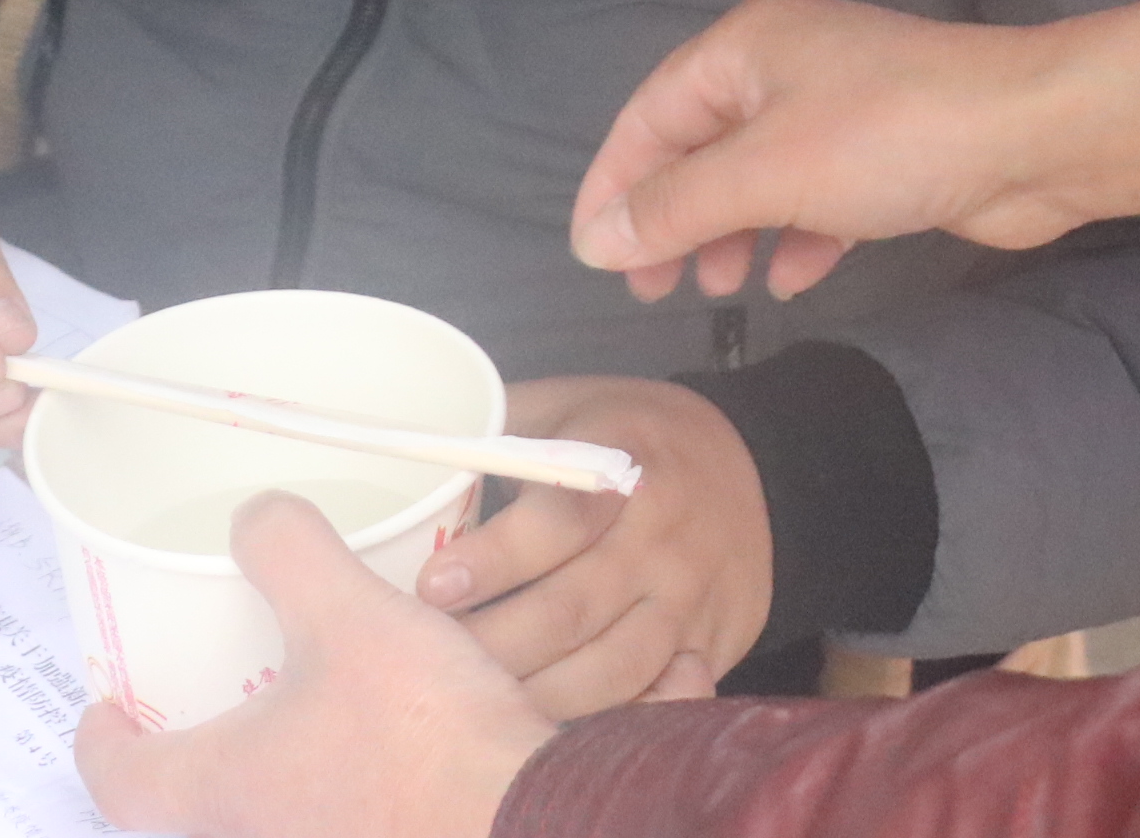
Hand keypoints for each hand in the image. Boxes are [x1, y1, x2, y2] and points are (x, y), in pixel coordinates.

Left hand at [77, 492, 556, 837]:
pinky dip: (336, 768)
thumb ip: (289, 551)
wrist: (522, 816)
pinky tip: (382, 722)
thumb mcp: (348, 612)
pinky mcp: (388, 836)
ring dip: (270, 753)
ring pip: (267, 803)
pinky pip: (336, 808)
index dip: (102, 742)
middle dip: (192, 740)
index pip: (122, 783)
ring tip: (297, 687)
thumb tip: (254, 516)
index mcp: (225, 786)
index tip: (104, 708)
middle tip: (204, 682)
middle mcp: (263, 833)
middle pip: (193, 798)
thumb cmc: (421, 736)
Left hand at [422, 377, 761, 717]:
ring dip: (534, 695)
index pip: (560, 519)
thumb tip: (397, 462)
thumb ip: (492, 435)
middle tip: (424, 665)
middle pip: (573, 610)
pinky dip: (601, 722)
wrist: (743, 461)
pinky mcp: (710, 643)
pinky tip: (546, 732)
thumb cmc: (624, 436)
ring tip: (471, 704)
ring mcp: (691, 597)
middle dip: (492, 645)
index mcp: (623, 464)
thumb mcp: (564, 408)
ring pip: (611, 669)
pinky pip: (654, 699)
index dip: (495, 558)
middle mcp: (662, 536)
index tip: (432, 587)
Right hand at [571, 0, 1139, 301]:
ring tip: (718, 290)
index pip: (650, 114)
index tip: (593, 259)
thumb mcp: (767, 173)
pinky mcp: (885, 152)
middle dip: (672, 217)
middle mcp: (785, 66)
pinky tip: (793, 280)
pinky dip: (794, 236)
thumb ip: (676, 206)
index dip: (614, 186)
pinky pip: (814, 195)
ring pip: (757, 176)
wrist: (1034, 137)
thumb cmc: (890, 138)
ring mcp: (838, 108)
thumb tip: (595, 238)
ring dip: (730, 234)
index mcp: (746, 46)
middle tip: (651, 290)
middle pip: (700, 146)